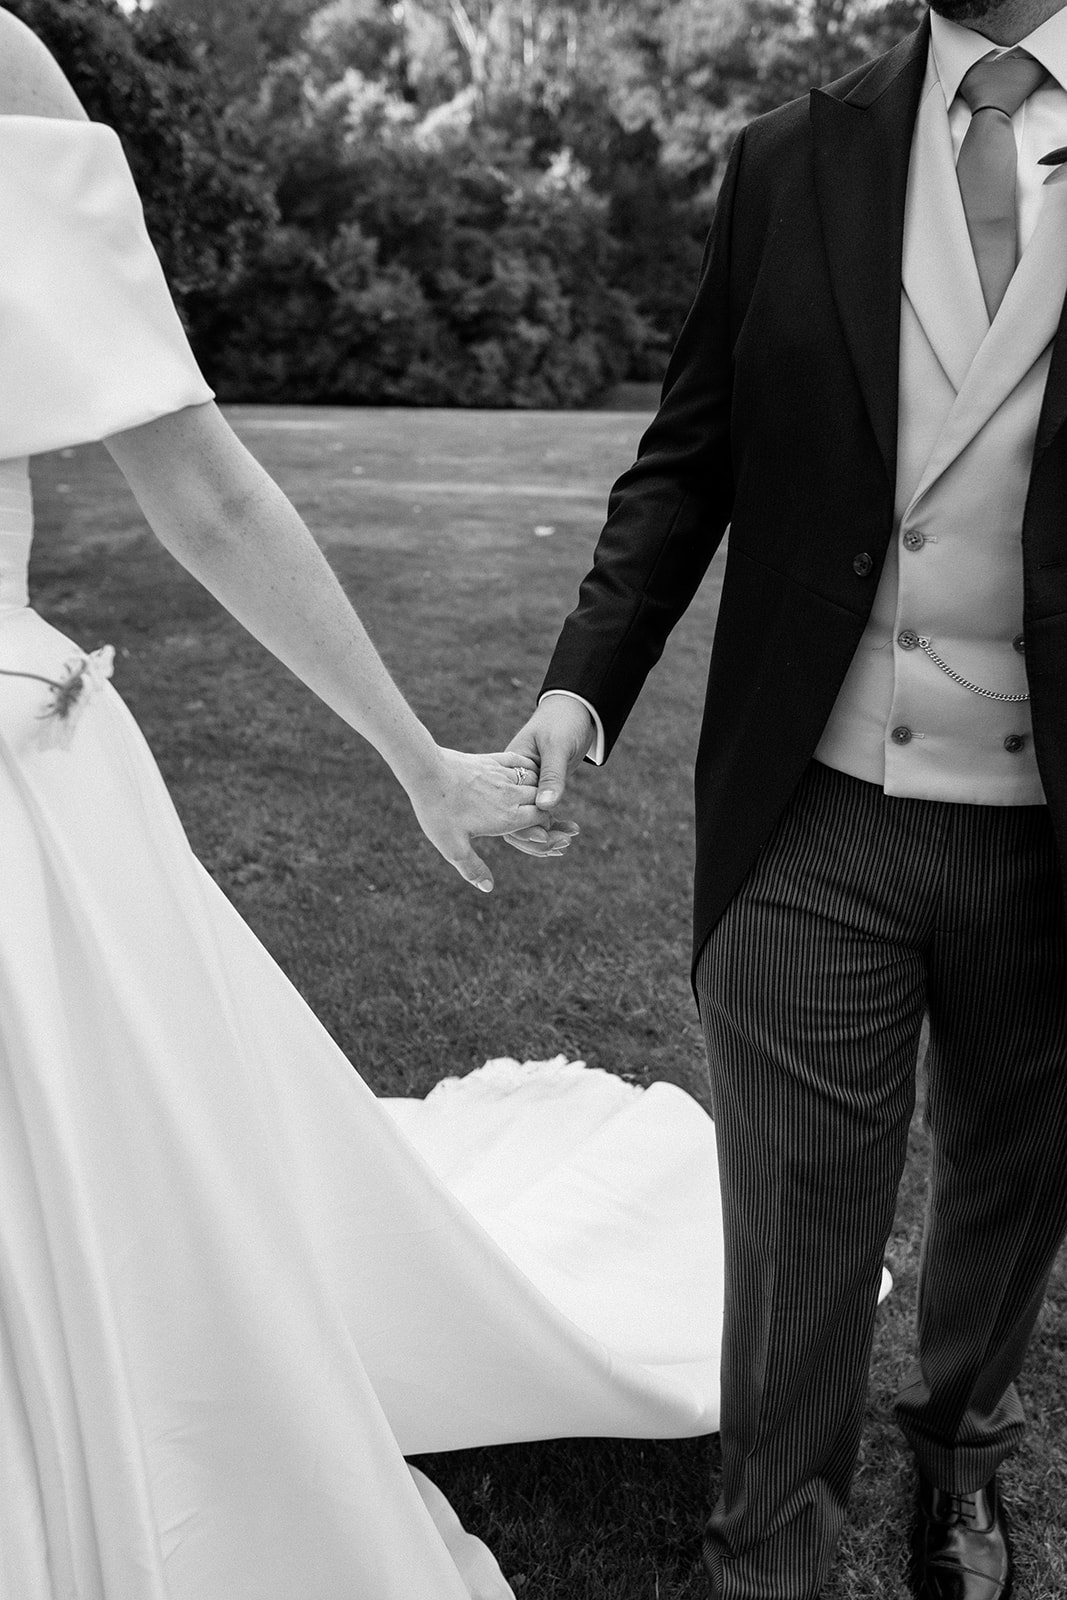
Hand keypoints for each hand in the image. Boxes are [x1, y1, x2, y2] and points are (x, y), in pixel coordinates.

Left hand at [407, 746, 572, 891]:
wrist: (426, 770)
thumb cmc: (438, 810)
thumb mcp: (453, 847)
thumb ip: (472, 868)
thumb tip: (488, 888)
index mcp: (508, 817)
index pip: (542, 820)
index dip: (544, 826)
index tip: (535, 831)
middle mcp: (511, 794)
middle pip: (542, 800)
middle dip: (542, 809)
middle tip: (533, 816)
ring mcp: (503, 774)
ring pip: (534, 780)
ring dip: (535, 788)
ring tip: (527, 797)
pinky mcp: (493, 759)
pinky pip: (521, 762)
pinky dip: (527, 767)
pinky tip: (521, 773)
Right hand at [504, 697, 592, 857]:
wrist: (574, 709)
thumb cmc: (562, 721)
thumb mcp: (557, 746)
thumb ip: (552, 777)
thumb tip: (546, 807)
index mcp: (509, 771)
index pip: (507, 808)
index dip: (522, 828)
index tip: (544, 837)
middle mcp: (514, 783)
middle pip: (515, 821)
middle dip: (536, 838)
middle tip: (562, 845)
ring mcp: (527, 788)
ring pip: (528, 822)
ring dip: (546, 836)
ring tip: (567, 843)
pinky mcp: (541, 789)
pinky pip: (542, 814)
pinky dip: (554, 826)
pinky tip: (569, 833)